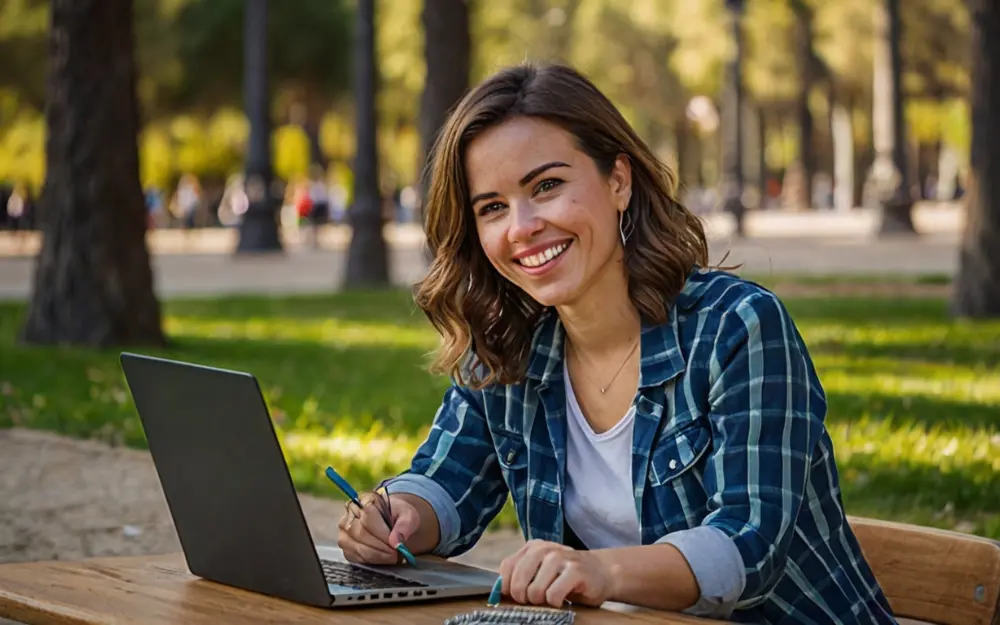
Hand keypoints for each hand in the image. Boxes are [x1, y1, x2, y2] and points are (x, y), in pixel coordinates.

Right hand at [337, 491, 419, 565]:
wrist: (391, 522)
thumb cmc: (398, 516)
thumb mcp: (408, 515)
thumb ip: (405, 525)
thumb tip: (396, 543)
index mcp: (365, 499)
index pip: (368, 516)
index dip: (383, 533)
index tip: (396, 543)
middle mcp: (350, 514)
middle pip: (361, 533)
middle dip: (382, 547)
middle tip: (397, 554)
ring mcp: (345, 531)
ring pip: (357, 547)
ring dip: (378, 556)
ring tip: (392, 557)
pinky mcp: (346, 547)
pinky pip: (356, 558)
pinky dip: (372, 561)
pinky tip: (383, 558)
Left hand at [499, 540, 615, 607]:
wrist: (601, 572)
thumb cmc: (566, 576)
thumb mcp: (540, 570)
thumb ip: (520, 575)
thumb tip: (498, 591)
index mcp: (532, 547)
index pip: (506, 568)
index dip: (508, 588)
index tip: (519, 595)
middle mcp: (544, 549)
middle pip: (518, 582)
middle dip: (525, 598)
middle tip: (538, 598)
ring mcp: (560, 558)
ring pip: (535, 591)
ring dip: (543, 601)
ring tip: (553, 596)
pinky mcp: (575, 571)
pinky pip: (553, 595)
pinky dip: (556, 603)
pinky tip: (563, 598)